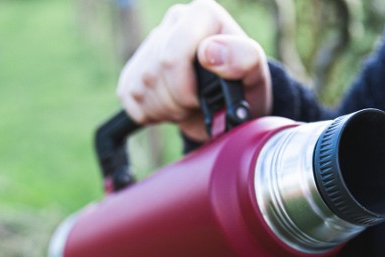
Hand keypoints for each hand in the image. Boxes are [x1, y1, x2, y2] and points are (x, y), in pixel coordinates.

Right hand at [116, 0, 271, 140]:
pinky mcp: (135, 67)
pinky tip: (171, 106)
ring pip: (139, 88)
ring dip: (165, 110)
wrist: (230, 104)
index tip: (202, 99)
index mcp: (202, 14)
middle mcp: (175, 20)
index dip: (184, 89)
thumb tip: (209, 52)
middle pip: (153, 75)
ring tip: (187, 106)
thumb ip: (242, 58)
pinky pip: (129, 97)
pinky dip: (150, 112)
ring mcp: (152, 42)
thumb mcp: (255, 74)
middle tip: (196, 105)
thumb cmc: (244, 85)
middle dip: (176, 103)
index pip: (170, 57)